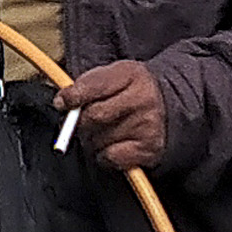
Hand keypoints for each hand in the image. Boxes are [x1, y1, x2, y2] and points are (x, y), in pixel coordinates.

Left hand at [57, 59, 168, 173]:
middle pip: (94, 116)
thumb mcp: (112, 75)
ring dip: (92, 139)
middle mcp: (143, 99)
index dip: (72, 96)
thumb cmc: (131, 91)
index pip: (93, 86)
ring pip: (99, 139)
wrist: (169, 106)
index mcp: (131, 74)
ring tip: (103, 130)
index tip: (62, 103)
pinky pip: (110, 157)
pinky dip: (104, 155)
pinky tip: (113, 144)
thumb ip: (86, 85)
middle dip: (80, 122)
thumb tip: (62, 102)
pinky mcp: (149, 149)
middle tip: (81, 121)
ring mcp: (148, 125)